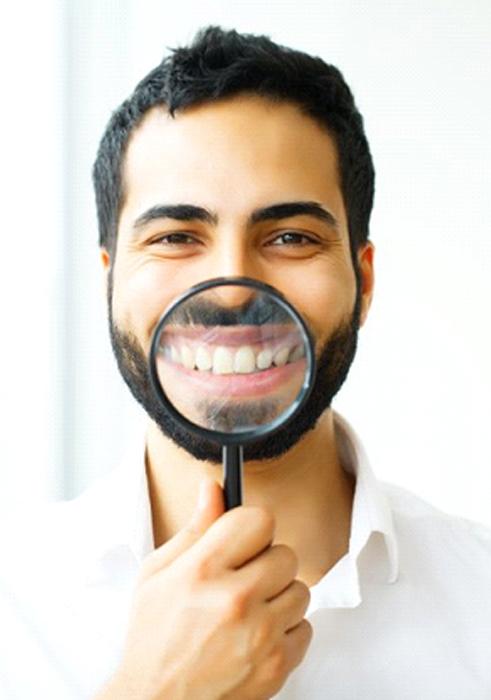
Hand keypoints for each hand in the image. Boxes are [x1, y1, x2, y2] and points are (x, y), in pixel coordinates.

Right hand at [95, 477, 311, 699]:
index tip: (243, 540)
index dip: (251, 528)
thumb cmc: (154, 637)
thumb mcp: (158, 573)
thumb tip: (213, 488)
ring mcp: (260, 634)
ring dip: (278, 597)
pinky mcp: (277, 665)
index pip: (259, 520)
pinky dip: (286, 630)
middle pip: (285, 553)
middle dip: (266, 563)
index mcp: (203, 569)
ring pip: (300, 589)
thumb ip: (195, 528)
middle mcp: (235, 598)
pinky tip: (256, 636)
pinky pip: (305, 627)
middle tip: (241, 581)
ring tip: (248, 612)